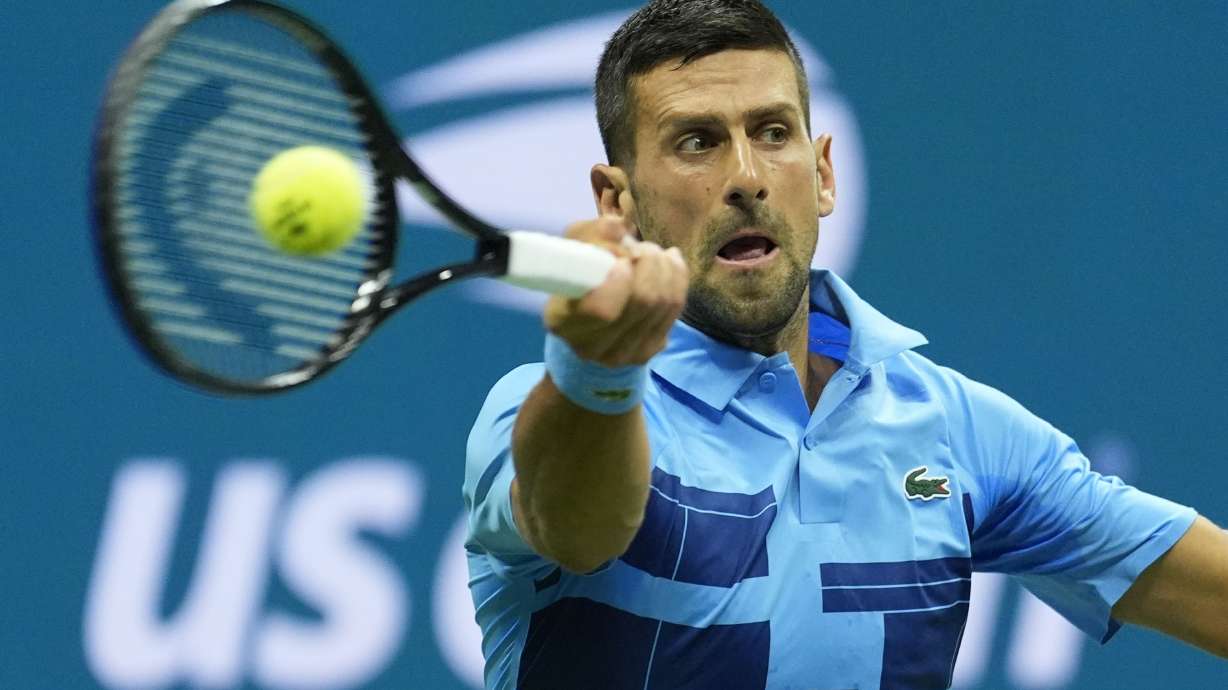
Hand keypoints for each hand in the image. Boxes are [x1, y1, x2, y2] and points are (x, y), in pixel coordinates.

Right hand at [544, 216, 687, 366]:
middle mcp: (592, 346)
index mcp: (564, 322)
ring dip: (664, 267)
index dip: (620, 278)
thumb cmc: (577, 278)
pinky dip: (677, 277)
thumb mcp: (574, 248)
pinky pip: (676, 308)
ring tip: (652, 253)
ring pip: (664, 302)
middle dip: (649, 262)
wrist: (586, 321)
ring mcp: (624, 354)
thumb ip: (592, 233)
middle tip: (640, 248)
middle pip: (643, 301)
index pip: (602, 308)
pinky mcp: (650, 350)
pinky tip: (668, 263)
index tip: (621, 259)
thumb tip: (618, 227)